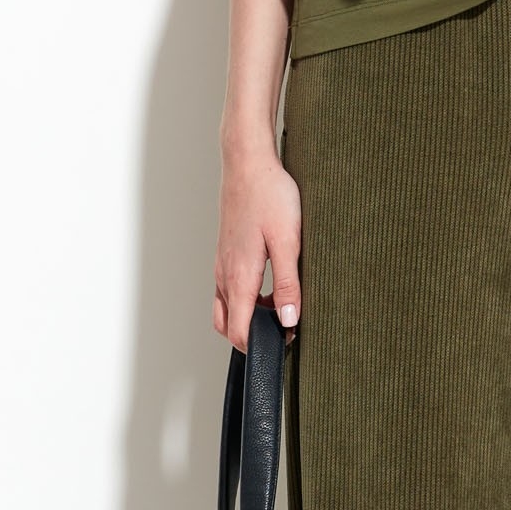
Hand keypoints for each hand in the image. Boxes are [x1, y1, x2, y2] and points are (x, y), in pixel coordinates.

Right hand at [214, 139, 302, 351]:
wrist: (248, 163)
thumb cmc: (269, 196)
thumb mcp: (288, 242)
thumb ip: (288, 284)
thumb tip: (288, 321)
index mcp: (239, 278)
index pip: (239, 332)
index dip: (260, 347)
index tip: (285, 344)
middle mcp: (224, 274)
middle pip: (227, 325)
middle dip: (251, 336)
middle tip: (282, 331)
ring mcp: (222, 263)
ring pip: (226, 306)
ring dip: (248, 316)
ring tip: (280, 306)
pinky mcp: (226, 252)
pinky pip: (228, 287)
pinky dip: (245, 297)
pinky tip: (270, 283)